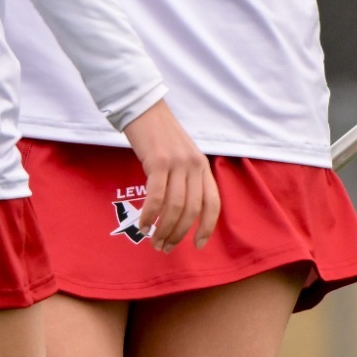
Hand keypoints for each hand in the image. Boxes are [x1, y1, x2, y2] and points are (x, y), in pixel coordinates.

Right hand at [122, 100, 220, 252]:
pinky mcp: (158, 161)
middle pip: (192, 210)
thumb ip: (184, 180)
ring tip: (154, 242)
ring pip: (175, 207)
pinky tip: (143, 225)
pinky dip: (150, 215)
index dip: (207, 227)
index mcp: (202, 166)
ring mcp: (177, 163)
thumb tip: (178, 214)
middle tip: (165, 247)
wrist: (143, 109)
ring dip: (164, 229)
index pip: (213, 203)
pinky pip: (156, 196)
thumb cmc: (159, 136)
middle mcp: (194, 165)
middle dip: (179, 234)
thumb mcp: (181, 157)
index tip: (197, 245)